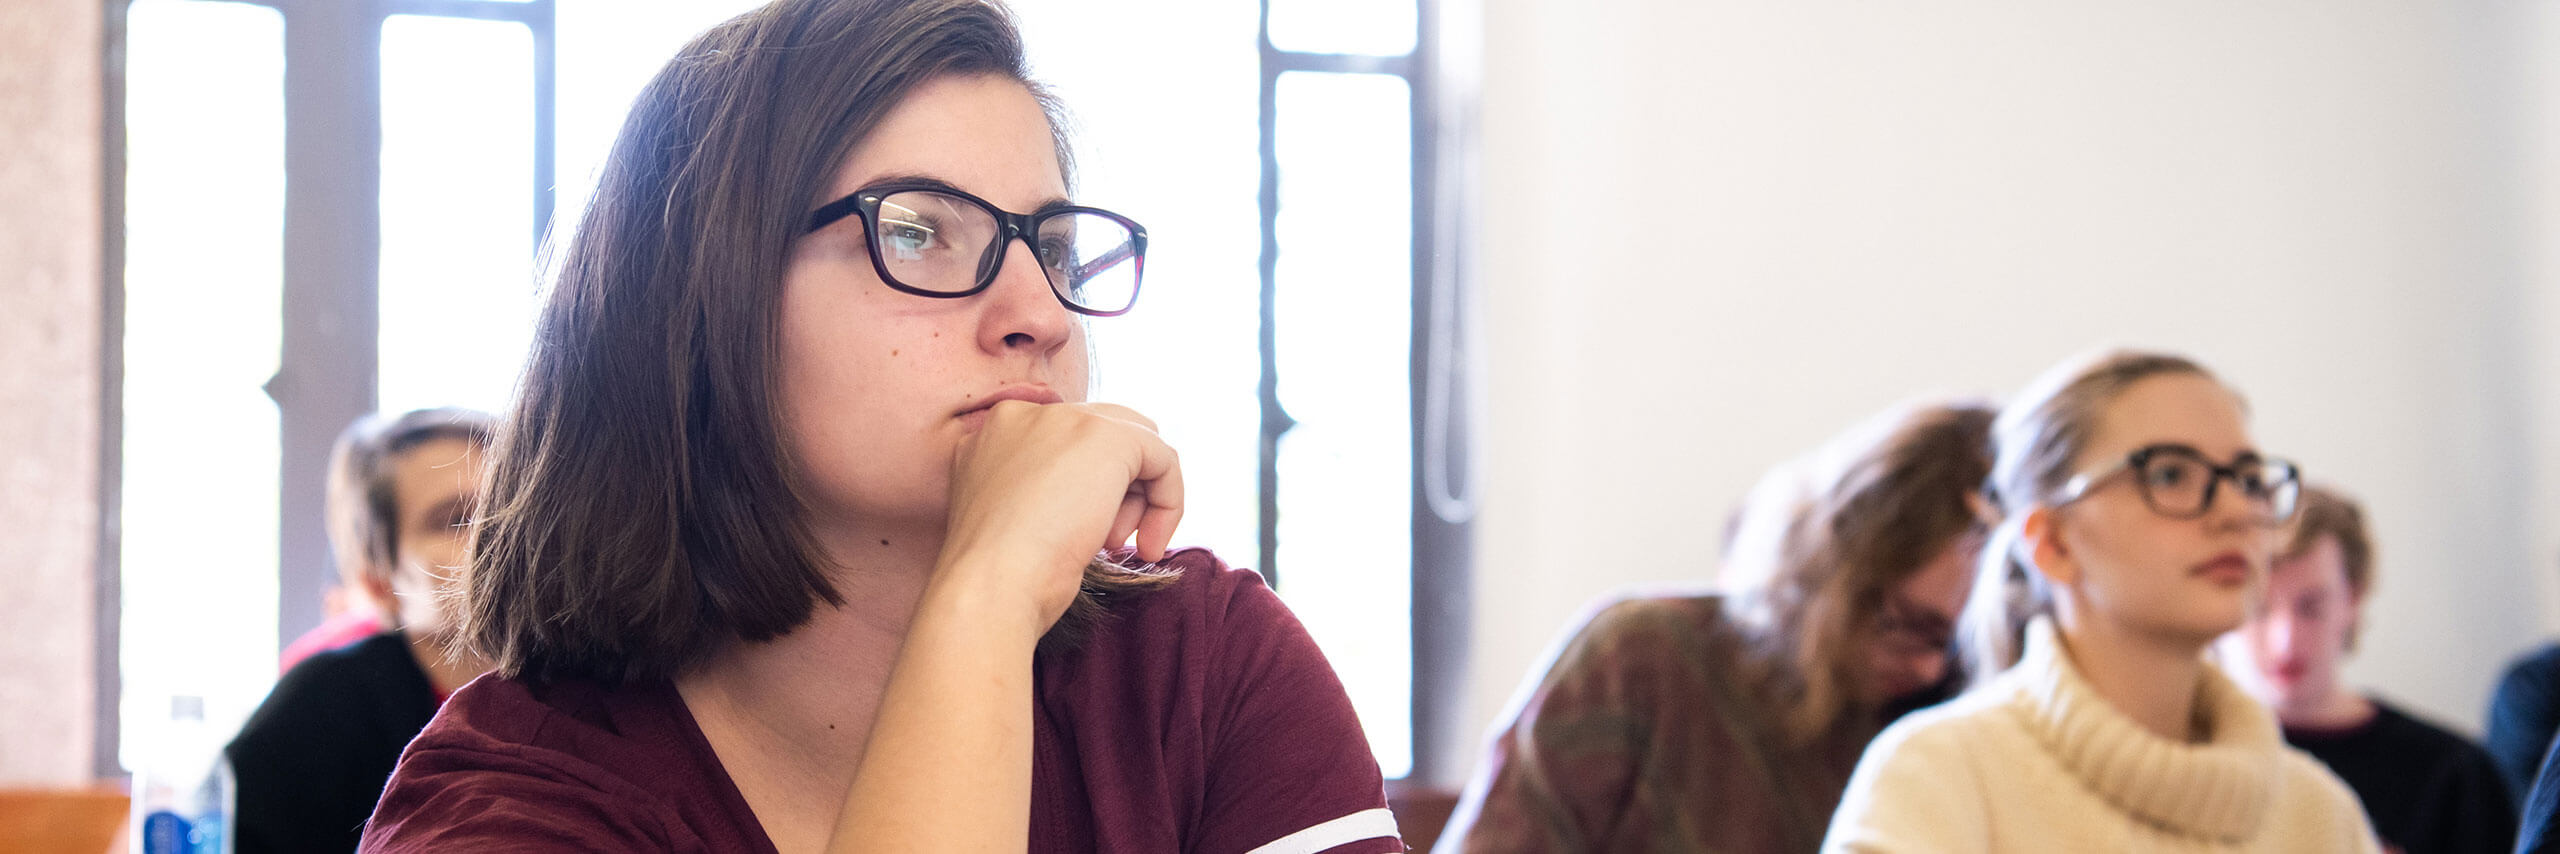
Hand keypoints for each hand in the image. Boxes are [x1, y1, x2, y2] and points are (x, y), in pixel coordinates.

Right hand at [934, 400, 1183, 633]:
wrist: (990, 584)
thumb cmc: (997, 572)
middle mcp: (1028, 413)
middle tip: (1109, 541)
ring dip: (1138, 500)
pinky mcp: (1108, 437)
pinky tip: (1149, 546)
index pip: (1066, 444)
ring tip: (1115, 547)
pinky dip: (1168, 502)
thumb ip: (1040, 488)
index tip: (1083, 534)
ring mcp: (1067, 419)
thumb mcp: (1013, 517)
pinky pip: (1162, 459)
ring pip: (1135, 445)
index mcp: (997, 431)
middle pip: (1103, 436)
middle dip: (1116, 490)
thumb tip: (1092, 494)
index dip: (1085, 490)